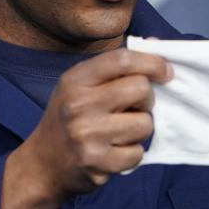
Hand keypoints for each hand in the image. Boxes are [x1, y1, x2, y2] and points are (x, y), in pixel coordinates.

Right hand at [14, 48, 171, 201]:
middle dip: (147, 99)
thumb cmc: (68, 118)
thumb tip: (157, 45)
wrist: (42, 164)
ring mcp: (87, 135)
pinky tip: (115, 152)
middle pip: (141, 89)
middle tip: (134, 108)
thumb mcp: (81, 85)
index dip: (152, 62)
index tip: (165, 72)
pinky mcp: (97, 163)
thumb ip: (116, 67)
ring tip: (121, 132)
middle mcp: (79, 104)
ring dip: (140, 129)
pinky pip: (138, 153)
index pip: (122, 60)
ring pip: (145, 123)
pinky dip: (132, 154)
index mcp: (76, 79)